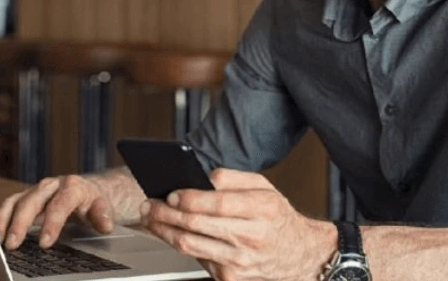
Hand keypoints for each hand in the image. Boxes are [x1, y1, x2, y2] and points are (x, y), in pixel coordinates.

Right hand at [0, 175, 114, 249]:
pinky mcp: (27, 196)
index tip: (45, 243)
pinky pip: (10, 204)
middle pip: (33, 200)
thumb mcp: (103, 206)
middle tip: (14, 244)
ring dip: (6, 220)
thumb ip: (103, 215)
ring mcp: (37, 190)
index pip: (60, 204)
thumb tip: (105, 224)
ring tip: (0, 241)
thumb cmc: (93, 201)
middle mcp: (52, 185)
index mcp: (73, 187)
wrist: (88, 190)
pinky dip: (1, 218)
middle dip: (22, 222)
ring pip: (18, 201)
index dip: (51, 223)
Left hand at [140, 168, 335, 280]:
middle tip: (149, 204)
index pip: (218, 204)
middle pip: (197, 225)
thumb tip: (204, 176)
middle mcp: (251, 237)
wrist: (297, 254)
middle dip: (166, 214)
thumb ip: (234, 177)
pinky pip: (197, 259)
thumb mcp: (264, 187)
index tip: (170, 193)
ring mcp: (240, 262)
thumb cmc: (277, 217)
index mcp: (262, 209)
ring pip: (190, 246)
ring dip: (164, 231)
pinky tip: (170, 233)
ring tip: (151, 218)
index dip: (189, 198)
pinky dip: (179, 244)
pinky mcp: (230, 278)